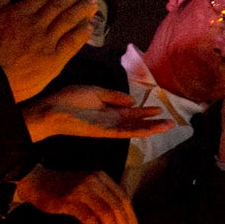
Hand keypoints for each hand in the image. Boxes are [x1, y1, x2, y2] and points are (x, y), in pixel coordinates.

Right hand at [0, 0, 100, 101]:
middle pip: (59, 6)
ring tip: (93, 2)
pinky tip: (89, 26)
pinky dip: (81, 34)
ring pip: (68, 22)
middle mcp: (36, 24)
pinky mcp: (53, 60)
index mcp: (19, 13)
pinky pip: (71, 43)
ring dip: (82, 10)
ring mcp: (46, 42)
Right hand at [13, 166, 138, 223]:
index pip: (123, 197)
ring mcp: (82, 190)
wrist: (37, 181)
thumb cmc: (64, 188)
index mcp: (102, 177)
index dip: (130, 216)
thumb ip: (103, 196)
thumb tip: (122, 218)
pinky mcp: (70, 201)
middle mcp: (94, 181)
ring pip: (105, 213)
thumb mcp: (87, 186)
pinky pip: (90, 219)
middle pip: (116, 206)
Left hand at [23, 85, 171, 141]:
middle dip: (153, 122)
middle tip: (171, 122)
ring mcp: (108, 127)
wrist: (53, 109)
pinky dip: (138, 130)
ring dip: (151, 128)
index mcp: (108, 110)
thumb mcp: (95, 92)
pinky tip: (149, 129)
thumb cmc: (70, 99)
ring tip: (167, 126)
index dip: (145, 110)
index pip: (131, 112)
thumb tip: (132, 100)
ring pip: (134, 129)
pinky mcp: (104, 132)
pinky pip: (124, 132)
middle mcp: (111, 121)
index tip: (159, 108)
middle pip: (137, 122)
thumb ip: (113, 96)